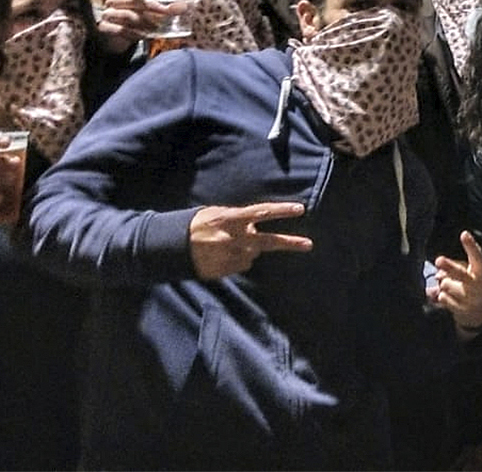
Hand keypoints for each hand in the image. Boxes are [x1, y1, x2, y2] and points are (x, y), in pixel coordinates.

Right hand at [96, 0, 166, 51]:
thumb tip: (184, 7)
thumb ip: (165, 9)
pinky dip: (135, 33)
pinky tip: (145, 36)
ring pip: (127, 16)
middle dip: (153, 8)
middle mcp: (114, 1)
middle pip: (133, 1)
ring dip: (144, 23)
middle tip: (168, 12)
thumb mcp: (148, 11)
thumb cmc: (136, 18)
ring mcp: (107, 14)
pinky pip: (121, 30)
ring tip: (157, 28)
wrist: (116, 35)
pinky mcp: (104, 27)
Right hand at [188, 202, 312, 279]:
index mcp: (232, 219)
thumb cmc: (198, 224)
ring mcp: (231, 257)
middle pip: (269, 241)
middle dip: (290, 242)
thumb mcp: (217, 213)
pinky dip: (237, 260)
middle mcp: (235, 239)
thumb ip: (239, 218)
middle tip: (308, 244)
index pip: (262, 212)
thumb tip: (256, 226)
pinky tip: (222, 255)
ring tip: (227, 245)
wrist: (173, 247)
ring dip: (247, 249)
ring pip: (253, 254)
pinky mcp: (226, 271)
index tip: (300, 209)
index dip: (282, 211)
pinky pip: (241, 265)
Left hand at [429, 230, 481, 336]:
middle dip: (450, 267)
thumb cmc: (472, 284)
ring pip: (446, 284)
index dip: (470, 245)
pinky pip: (442, 297)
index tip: (464, 234)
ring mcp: (470, 299)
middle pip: (461, 273)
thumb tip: (438, 274)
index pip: (477, 256)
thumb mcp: (470, 272)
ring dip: (444, 284)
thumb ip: (455, 267)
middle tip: (438, 260)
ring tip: (452, 287)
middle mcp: (478, 285)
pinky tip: (451, 298)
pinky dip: (442, 296)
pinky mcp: (461, 310)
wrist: (479, 312)